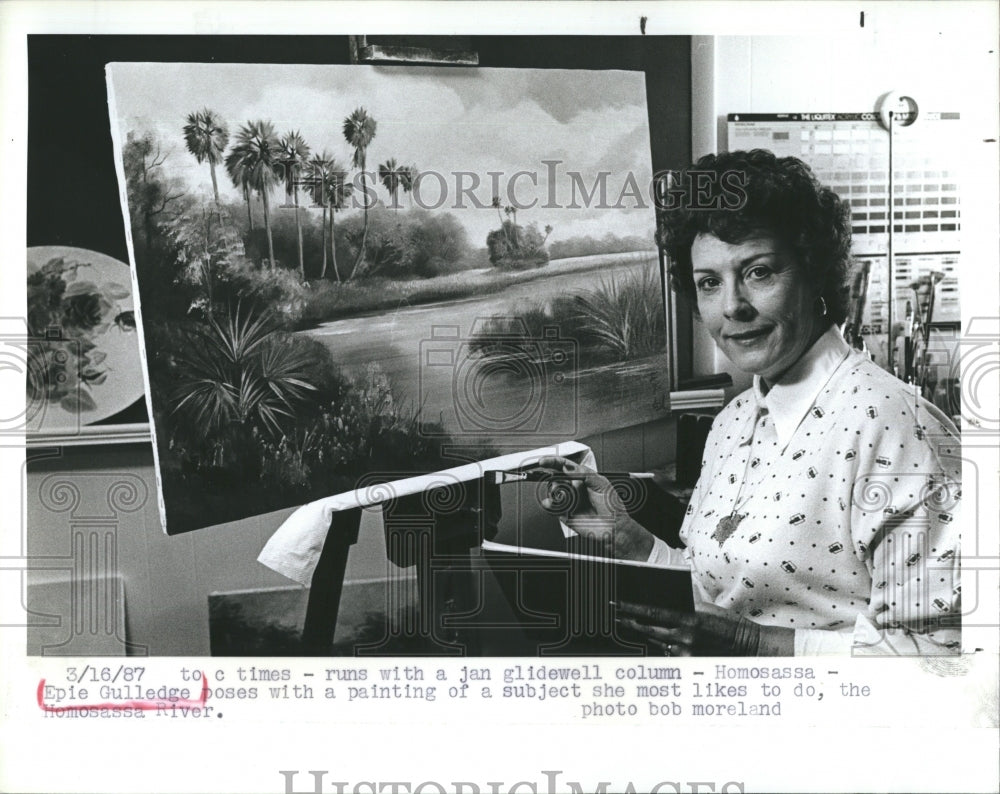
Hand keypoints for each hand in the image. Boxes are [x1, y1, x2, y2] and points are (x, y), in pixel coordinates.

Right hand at [536, 455, 652, 560]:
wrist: (613, 527)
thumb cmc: (612, 506)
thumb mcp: (601, 483)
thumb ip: (583, 473)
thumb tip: (567, 467)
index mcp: (582, 478)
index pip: (565, 466)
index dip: (553, 462)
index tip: (543, 461)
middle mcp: (574, 488)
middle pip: (555, 478)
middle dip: (555, 479)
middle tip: (564, 484)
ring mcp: (569, 500)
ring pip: (552, 492)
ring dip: (557, 493)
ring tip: (570, 499)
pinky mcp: (564, 513)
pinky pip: (552, 507)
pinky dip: (551, 505)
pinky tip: (554, 504)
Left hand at [614, 601, 794, 655]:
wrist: (745, 645)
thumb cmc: (725, 623)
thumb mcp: (704, 608)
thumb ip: (683, 606)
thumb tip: (659, 602)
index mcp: (688, 619)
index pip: (652, 613)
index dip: (631, 609)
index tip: (617, 604)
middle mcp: (684, 637)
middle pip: (648, 629)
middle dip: (630, 622)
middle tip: (616, 615)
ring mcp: (685, 652)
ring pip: (656, 642)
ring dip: (644, 634)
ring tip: (629, 624)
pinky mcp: (688, 663)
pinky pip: (668, 653)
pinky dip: (662, 646)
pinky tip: (656, 640)